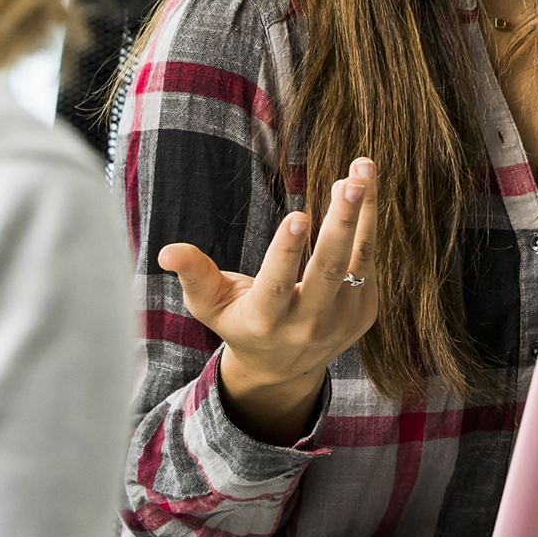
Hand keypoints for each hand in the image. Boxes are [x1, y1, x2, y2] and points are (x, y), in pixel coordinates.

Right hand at [157, 158, 378, 444]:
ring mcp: (342, 319)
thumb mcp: (211, 305)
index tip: (299, 214)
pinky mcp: (364, 310)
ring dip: (362, 212)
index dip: (288, 251)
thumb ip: (194, 276)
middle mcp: (308, 324)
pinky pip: (369, 258)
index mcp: (266, 321)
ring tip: (362, 169)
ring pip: (358, 260)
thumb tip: (167, 252)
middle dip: (341, 224)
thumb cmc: (240, 322)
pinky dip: (369, 220)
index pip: (277, 284)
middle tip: (350, 183)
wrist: (285, 368)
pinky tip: (365, 184)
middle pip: (329, 271)